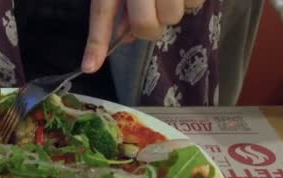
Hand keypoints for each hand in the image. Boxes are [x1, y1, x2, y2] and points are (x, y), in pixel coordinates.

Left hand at [81, 0, 204, 72]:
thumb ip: (120, 7)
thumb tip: (126, 38)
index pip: (102, 12)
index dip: (96, 42)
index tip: (88, 66)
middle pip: (146, 26)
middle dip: (149, 28)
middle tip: (152, 12)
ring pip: (173, 17)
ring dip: (171, 11)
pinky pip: (194, 4)